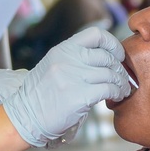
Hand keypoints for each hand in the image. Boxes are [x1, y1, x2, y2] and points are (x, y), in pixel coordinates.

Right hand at [3, 27, 130, 147]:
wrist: (25, 116)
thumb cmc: (41, 94)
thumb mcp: (53, 66)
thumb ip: (74, 59)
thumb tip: (106, 59)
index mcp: (62, 49)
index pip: (95, 34)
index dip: (112, 43)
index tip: (118, 55)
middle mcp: (68, 60)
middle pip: (106, 57)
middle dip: (120, 68)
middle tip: (123, 78)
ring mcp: (73, 77)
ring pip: (110, 74)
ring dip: (121, 83)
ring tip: (123, 89)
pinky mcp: (79, 96)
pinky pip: (108, 89)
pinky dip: (117, 92)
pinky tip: (117, 97)